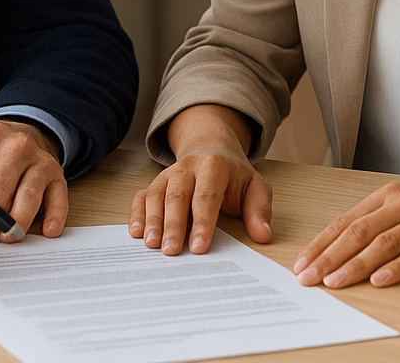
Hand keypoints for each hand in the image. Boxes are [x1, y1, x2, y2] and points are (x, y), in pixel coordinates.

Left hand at [0, 118, 67, 243]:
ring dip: (18, 218)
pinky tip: (48, 231)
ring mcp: (38, 158)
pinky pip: (58, 195)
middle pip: (1, 183)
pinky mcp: (56, 172)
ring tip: (8, 238)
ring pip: (29, 191)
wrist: (17, 136)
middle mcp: (14, 145)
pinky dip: (55, 214)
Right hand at [130, 104, 271, 254]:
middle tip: (170, 251)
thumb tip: (263, 235)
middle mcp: (187, 168)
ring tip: (151, 245)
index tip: (199, 247)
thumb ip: (259, 210)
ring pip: (156, 195)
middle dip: (173, 225)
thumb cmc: (233, 175)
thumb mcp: (255, 187)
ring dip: (153, 221)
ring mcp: (168, 174)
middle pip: (177, 196)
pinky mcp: (155, 182)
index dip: (203, 222)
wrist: (211, 148)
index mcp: (214, 167)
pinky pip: (142, 195)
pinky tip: (136, 232)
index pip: (207, 196)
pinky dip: (137, 213)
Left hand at [293, 167, 399, 288]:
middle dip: (329, 256)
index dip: (321, 244)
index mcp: (388, 196)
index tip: (301, 264)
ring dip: (356, 265)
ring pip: (384, 243)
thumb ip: (378, 223)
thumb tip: (340, 249)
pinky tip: (380, 280)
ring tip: (335, 282)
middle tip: (309, 277)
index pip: (346, 221)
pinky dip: (397, 268)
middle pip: (359, 232)